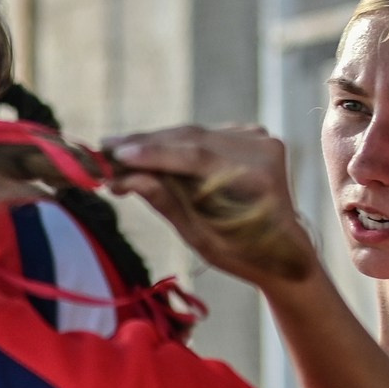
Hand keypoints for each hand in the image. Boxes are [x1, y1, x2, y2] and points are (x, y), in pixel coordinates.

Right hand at [105, 124, 317, 285]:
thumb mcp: (200, 236)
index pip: (196, 156)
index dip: (153, 154)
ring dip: (153, 143)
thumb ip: (165, 200)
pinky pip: (201, 136)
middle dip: (145, 145)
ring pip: (192, 135)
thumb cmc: (242, 252)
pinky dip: (173, 144)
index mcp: (257, 178)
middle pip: (191, 139)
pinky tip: (143, 150)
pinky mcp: (249, 135)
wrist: (284, 250)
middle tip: (104, 150)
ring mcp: (258, 138)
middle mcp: (261, 149)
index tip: (115, 154)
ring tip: (115, 151)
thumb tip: (122, 179)